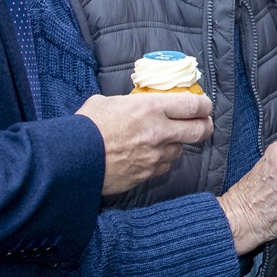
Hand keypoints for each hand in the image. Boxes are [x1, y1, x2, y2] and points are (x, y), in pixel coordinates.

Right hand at [78, 90, 213, 194]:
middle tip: (203, 124)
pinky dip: (161, 160)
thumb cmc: (86, 127)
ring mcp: (155, 156)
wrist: (71, 160)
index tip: (204, 105)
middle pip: (200, 130)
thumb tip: (137, 103)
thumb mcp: (108, 102)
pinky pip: (164, 166)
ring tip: (163, 139)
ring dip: (177, 144)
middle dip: (205, 126)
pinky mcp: (147, 174)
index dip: (205, 105)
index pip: (194, 105)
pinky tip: (149, 155)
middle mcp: (159, 132)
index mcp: (151, 108)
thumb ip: (130, 103)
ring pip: (181, 150)